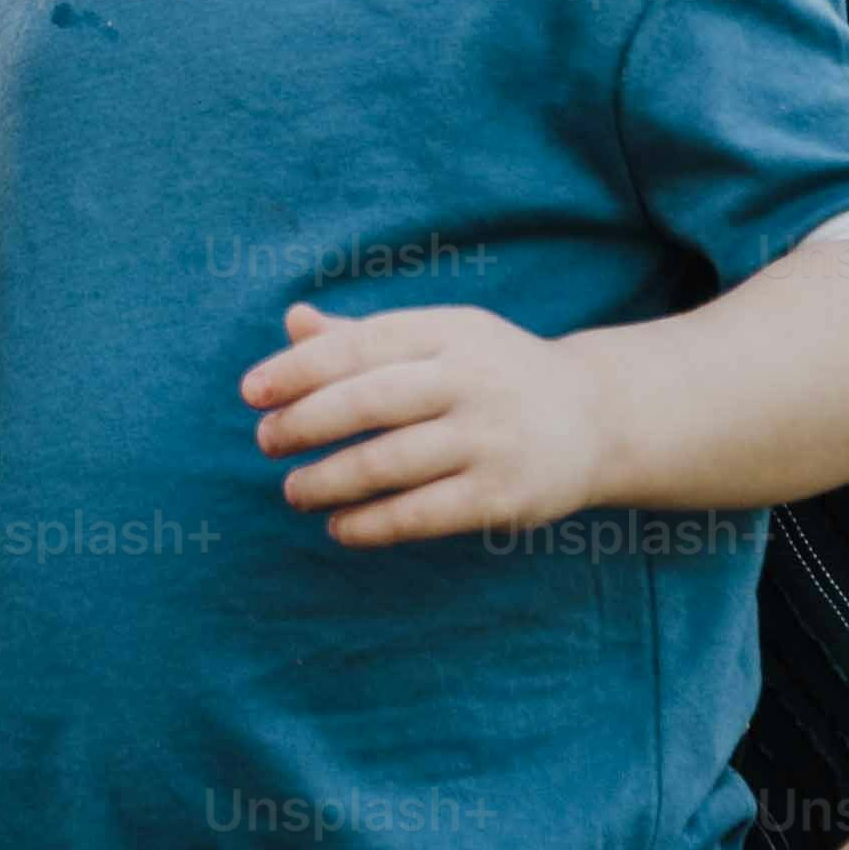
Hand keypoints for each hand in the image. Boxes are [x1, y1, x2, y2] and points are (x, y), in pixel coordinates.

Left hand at [243, 302, 618, 544]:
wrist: (596, 418)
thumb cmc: (493, 374)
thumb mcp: (440, 339)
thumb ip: (364, 336)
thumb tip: (293, 322)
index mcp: (449, 332)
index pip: (359, 346)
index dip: (298, 369)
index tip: (252, 393)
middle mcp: (471, 381)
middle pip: (369, 402)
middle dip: (305, 424)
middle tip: (266, 443)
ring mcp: (491, 439)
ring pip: (388, 464)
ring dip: (329, 481)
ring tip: (295, 491)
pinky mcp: (503, 496)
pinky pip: (421, 514)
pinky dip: (371, 524)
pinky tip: (340, 527)